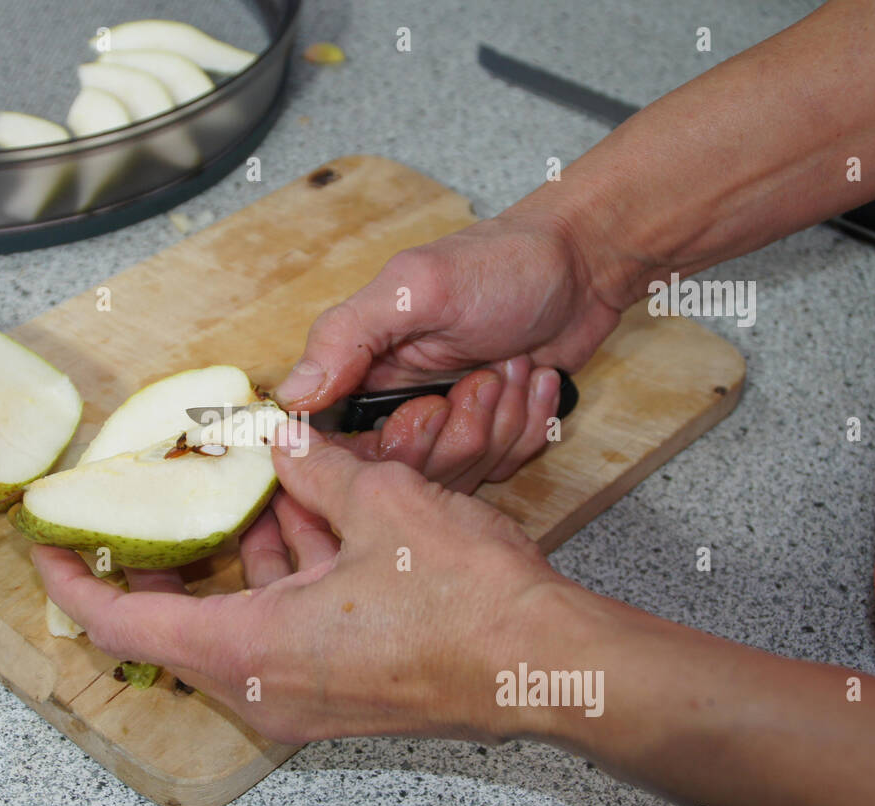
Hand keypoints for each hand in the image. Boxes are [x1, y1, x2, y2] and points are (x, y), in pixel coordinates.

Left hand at [30, 424, 561, 744]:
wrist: (547, 664)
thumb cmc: (466, 602)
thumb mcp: (379, 504)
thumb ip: (313, 464)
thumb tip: (274, 433)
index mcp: (251, 650)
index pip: (127, 627)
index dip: (78, 584)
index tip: (51, 548)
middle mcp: (266, 688)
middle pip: (180, 625)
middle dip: (168, 557)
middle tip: (150, 505)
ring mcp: (305, 697)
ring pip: (240, 622)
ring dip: (241, 557)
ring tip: (248, 490)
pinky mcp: (341, 692)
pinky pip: (284, 632)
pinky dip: (283, 579)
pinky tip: (309, 518)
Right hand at [275, 211, 621, 490]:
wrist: (584, 263)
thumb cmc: (502, 263)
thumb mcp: (416, 289)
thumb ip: (346, 337)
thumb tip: (290, 394)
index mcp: (362, 367)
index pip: (338, 447)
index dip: (381, 449)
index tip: (425, 412)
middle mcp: (396, 401)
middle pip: (405, 471)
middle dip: (457, 432)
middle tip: (485, 377)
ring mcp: (447, 422)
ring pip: (457, 474)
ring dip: (500, 420)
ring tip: (514, 365)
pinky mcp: (490, 434)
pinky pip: (499, 467)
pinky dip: (528, 424)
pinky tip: (535, 378)